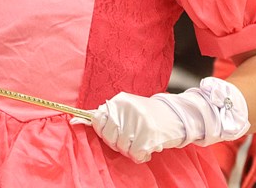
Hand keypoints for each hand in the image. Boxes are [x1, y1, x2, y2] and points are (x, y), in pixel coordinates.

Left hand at [75, 77, 248, 163]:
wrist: (179, 116)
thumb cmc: (151, 115)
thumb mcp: (128, 109)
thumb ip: (107, 115)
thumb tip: (76, 121)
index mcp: (119, 100)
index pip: (97, 120)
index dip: (105, 132)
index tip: (116, 133)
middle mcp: (127, 108)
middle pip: (108, 137)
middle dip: (119, 143)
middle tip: (133, 138)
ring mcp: (138, 121)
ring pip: (121, 148)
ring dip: (132, 150)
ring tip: (143, 139)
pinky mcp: (148, 135)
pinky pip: (135, 155)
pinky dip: (143, 155)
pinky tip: (150, 146)